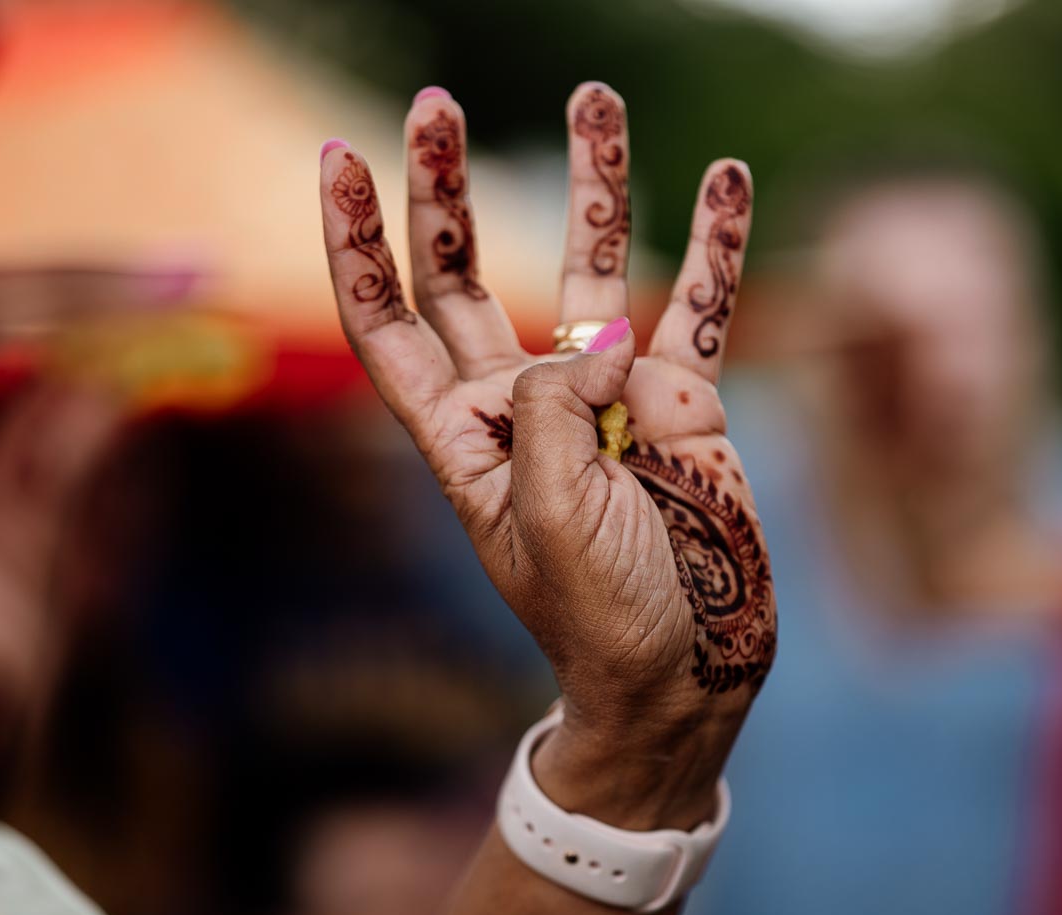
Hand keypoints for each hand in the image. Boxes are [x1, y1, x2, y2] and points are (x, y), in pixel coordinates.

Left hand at [319, 85, 775, 830]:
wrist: (689, 671)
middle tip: (435, 102)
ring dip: (591, 180)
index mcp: (464, 437)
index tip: (338, 157)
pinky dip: (716, 247)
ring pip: (588, 266)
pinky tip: (724, 179)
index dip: (356, 241)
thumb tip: (585, 342)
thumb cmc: (603, 620)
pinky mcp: (684, 402)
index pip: (387, 323)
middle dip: (446, 188)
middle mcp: (524, 402)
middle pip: (467, 274)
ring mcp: (607, 395)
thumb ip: (547, 417)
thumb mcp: (551, 524)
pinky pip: (700, 306)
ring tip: (594, 96)